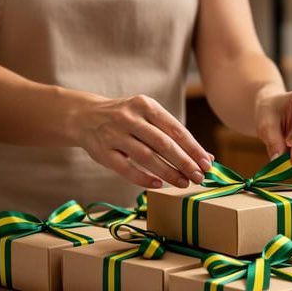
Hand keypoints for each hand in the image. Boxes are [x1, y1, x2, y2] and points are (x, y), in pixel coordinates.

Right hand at [78, 95, 211, 187]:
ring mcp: (114, 134)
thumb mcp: (149, 118)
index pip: (175, 129)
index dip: (193, 148)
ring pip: (146, 156)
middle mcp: (129, 118)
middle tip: (199, 177)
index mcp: (145, 105)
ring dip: (168, 172)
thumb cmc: (128, 119)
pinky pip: (125, 168)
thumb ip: (175, 136)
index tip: (207, 164)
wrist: (85, 116)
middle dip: (184, 162)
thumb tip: (207, 157)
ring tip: (183, 183)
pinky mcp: (102, 151)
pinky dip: (143, 178)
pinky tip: (158, 185)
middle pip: (163, 143)